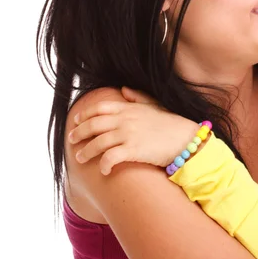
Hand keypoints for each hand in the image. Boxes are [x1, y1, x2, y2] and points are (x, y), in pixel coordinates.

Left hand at [68, 87, 199, 174]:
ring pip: (97, 143)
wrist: (186, 139)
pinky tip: (103, 170)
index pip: (100, 108)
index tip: (76, 121)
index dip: (85, 114)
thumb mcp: (155, 105)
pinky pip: (110, 157)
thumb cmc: (171, 124)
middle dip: (79, 133)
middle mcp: (125, 120)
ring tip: (80, 158)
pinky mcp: (133, 150)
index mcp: (129, 108)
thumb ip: (138, 97)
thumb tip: (124, 89)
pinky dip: (103, 164)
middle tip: (71, 140)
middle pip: (93, 125)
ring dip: (85, 152)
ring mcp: (128, 135)